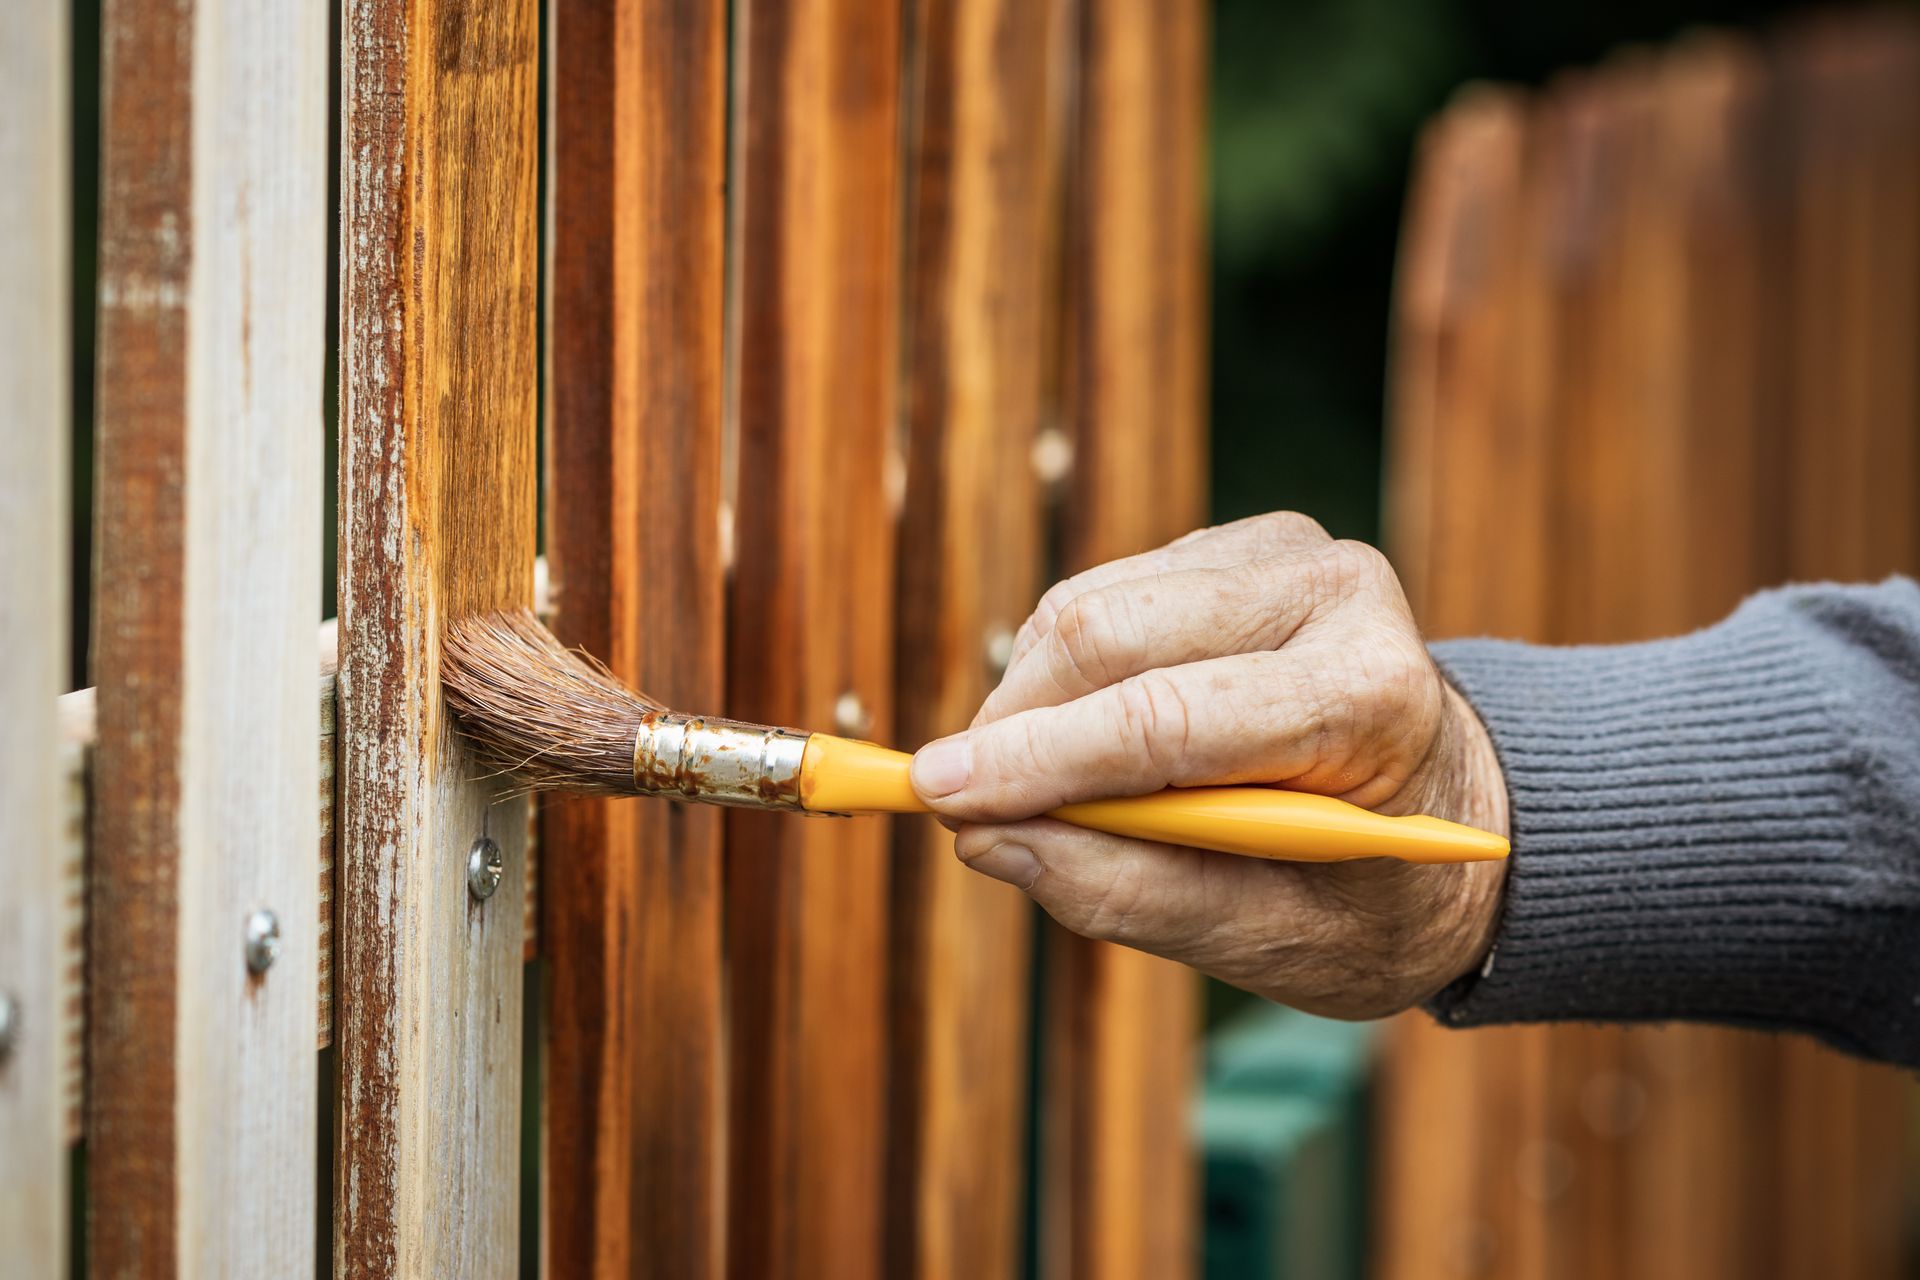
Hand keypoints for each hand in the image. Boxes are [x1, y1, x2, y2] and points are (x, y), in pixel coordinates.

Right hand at [909, 513, 1508, 1018]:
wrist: (1455, 820)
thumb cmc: (1372, 898)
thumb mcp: (1271, 939)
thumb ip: (1128, 893)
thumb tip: (986, 839)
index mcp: (1370, 695)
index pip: (1168, 716)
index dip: (1039, 761)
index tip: (936, 797)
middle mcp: (1335, 591)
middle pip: (1110, 636)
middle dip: (1016, 726)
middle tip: (965, 809)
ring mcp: (1286, 552)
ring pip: (1090, 606)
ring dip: (1033, 702)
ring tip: (1049, 791)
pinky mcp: (1239, 546)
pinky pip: (1102, 597)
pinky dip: (1065, 675)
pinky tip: (1096, 739)